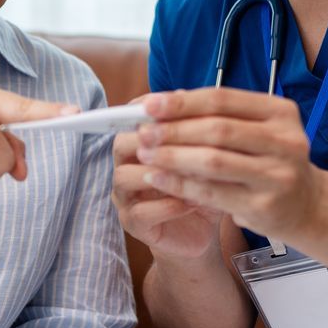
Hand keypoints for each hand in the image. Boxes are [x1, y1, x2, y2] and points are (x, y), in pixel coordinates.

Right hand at [112, 96, 224, 262]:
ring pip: (125, 177)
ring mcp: (125, 197)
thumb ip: (195, 129)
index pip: (130, 118)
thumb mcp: (206, 156)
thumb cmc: (203, 187)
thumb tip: (189, 95)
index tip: (173, 104)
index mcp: (139, 145)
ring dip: (160, 172)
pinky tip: (194, 201)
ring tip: (192, 173)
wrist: (203, 233)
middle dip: (152, 139)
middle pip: (121, 144)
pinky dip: (168, 205)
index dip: (147, 110)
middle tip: (182, 140)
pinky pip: (141, 212)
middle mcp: (125, 167)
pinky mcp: (133, 224)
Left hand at [132, 88, 326, 243]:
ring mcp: (277, 175)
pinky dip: (180, 184)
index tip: (149, 105)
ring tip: (145, 153)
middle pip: (217, 129)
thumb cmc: (270, 161)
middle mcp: (285, 141)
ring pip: (213, 162)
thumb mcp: (256, 130)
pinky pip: (212, 193)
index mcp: (281, 112)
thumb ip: (216, 116)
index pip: (223, 100)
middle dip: (173, 130)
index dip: (182, 102)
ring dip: (173, 156)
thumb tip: (161, 104)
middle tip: (142, 132)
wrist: (307, 205)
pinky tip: (158, 178)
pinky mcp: (264, 206)